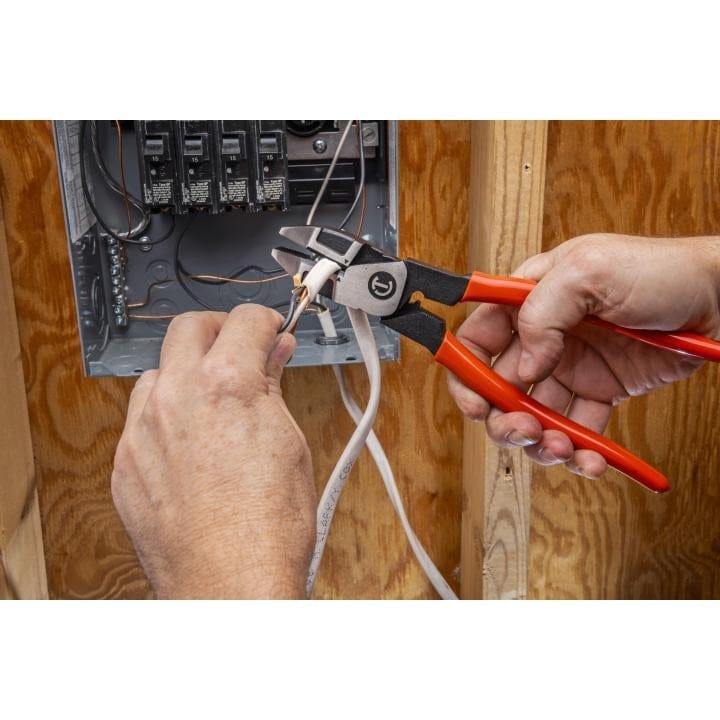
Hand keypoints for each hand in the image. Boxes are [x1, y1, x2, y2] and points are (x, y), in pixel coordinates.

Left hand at [111, 305, 314, 598]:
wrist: (232, 585)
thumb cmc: (269, 528)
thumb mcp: (289, 443)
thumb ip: (273, 388)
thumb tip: (275, 357)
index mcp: (227, 384)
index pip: (244, 320)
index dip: (266, 321)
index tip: (270, 331)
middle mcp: (177, 397)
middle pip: (189, 328)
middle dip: (219, 331)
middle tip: (240, 350)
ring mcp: (143, 430)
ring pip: (157, 373)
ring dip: (185, 374)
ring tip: (212, 401)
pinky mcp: (125, 463)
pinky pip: (139, 419)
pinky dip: (164, 416)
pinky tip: (188, 442)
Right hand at [448, 234, 719, 478]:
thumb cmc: (660, 270)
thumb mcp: (590, 270)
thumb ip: (542, 311)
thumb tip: (524, 364)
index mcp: (530, 299)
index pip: (479, 337)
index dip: (466, 372)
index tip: (474, 402)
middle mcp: (545, 335)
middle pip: (500, 386)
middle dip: (503, 416)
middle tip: (522, 429)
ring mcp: (571, 366)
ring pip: (534, 415)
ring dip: (540, 440)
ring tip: (562, 446)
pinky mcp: (600, 391)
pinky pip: (578, 429)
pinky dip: (579, 452)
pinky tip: (590, 458)